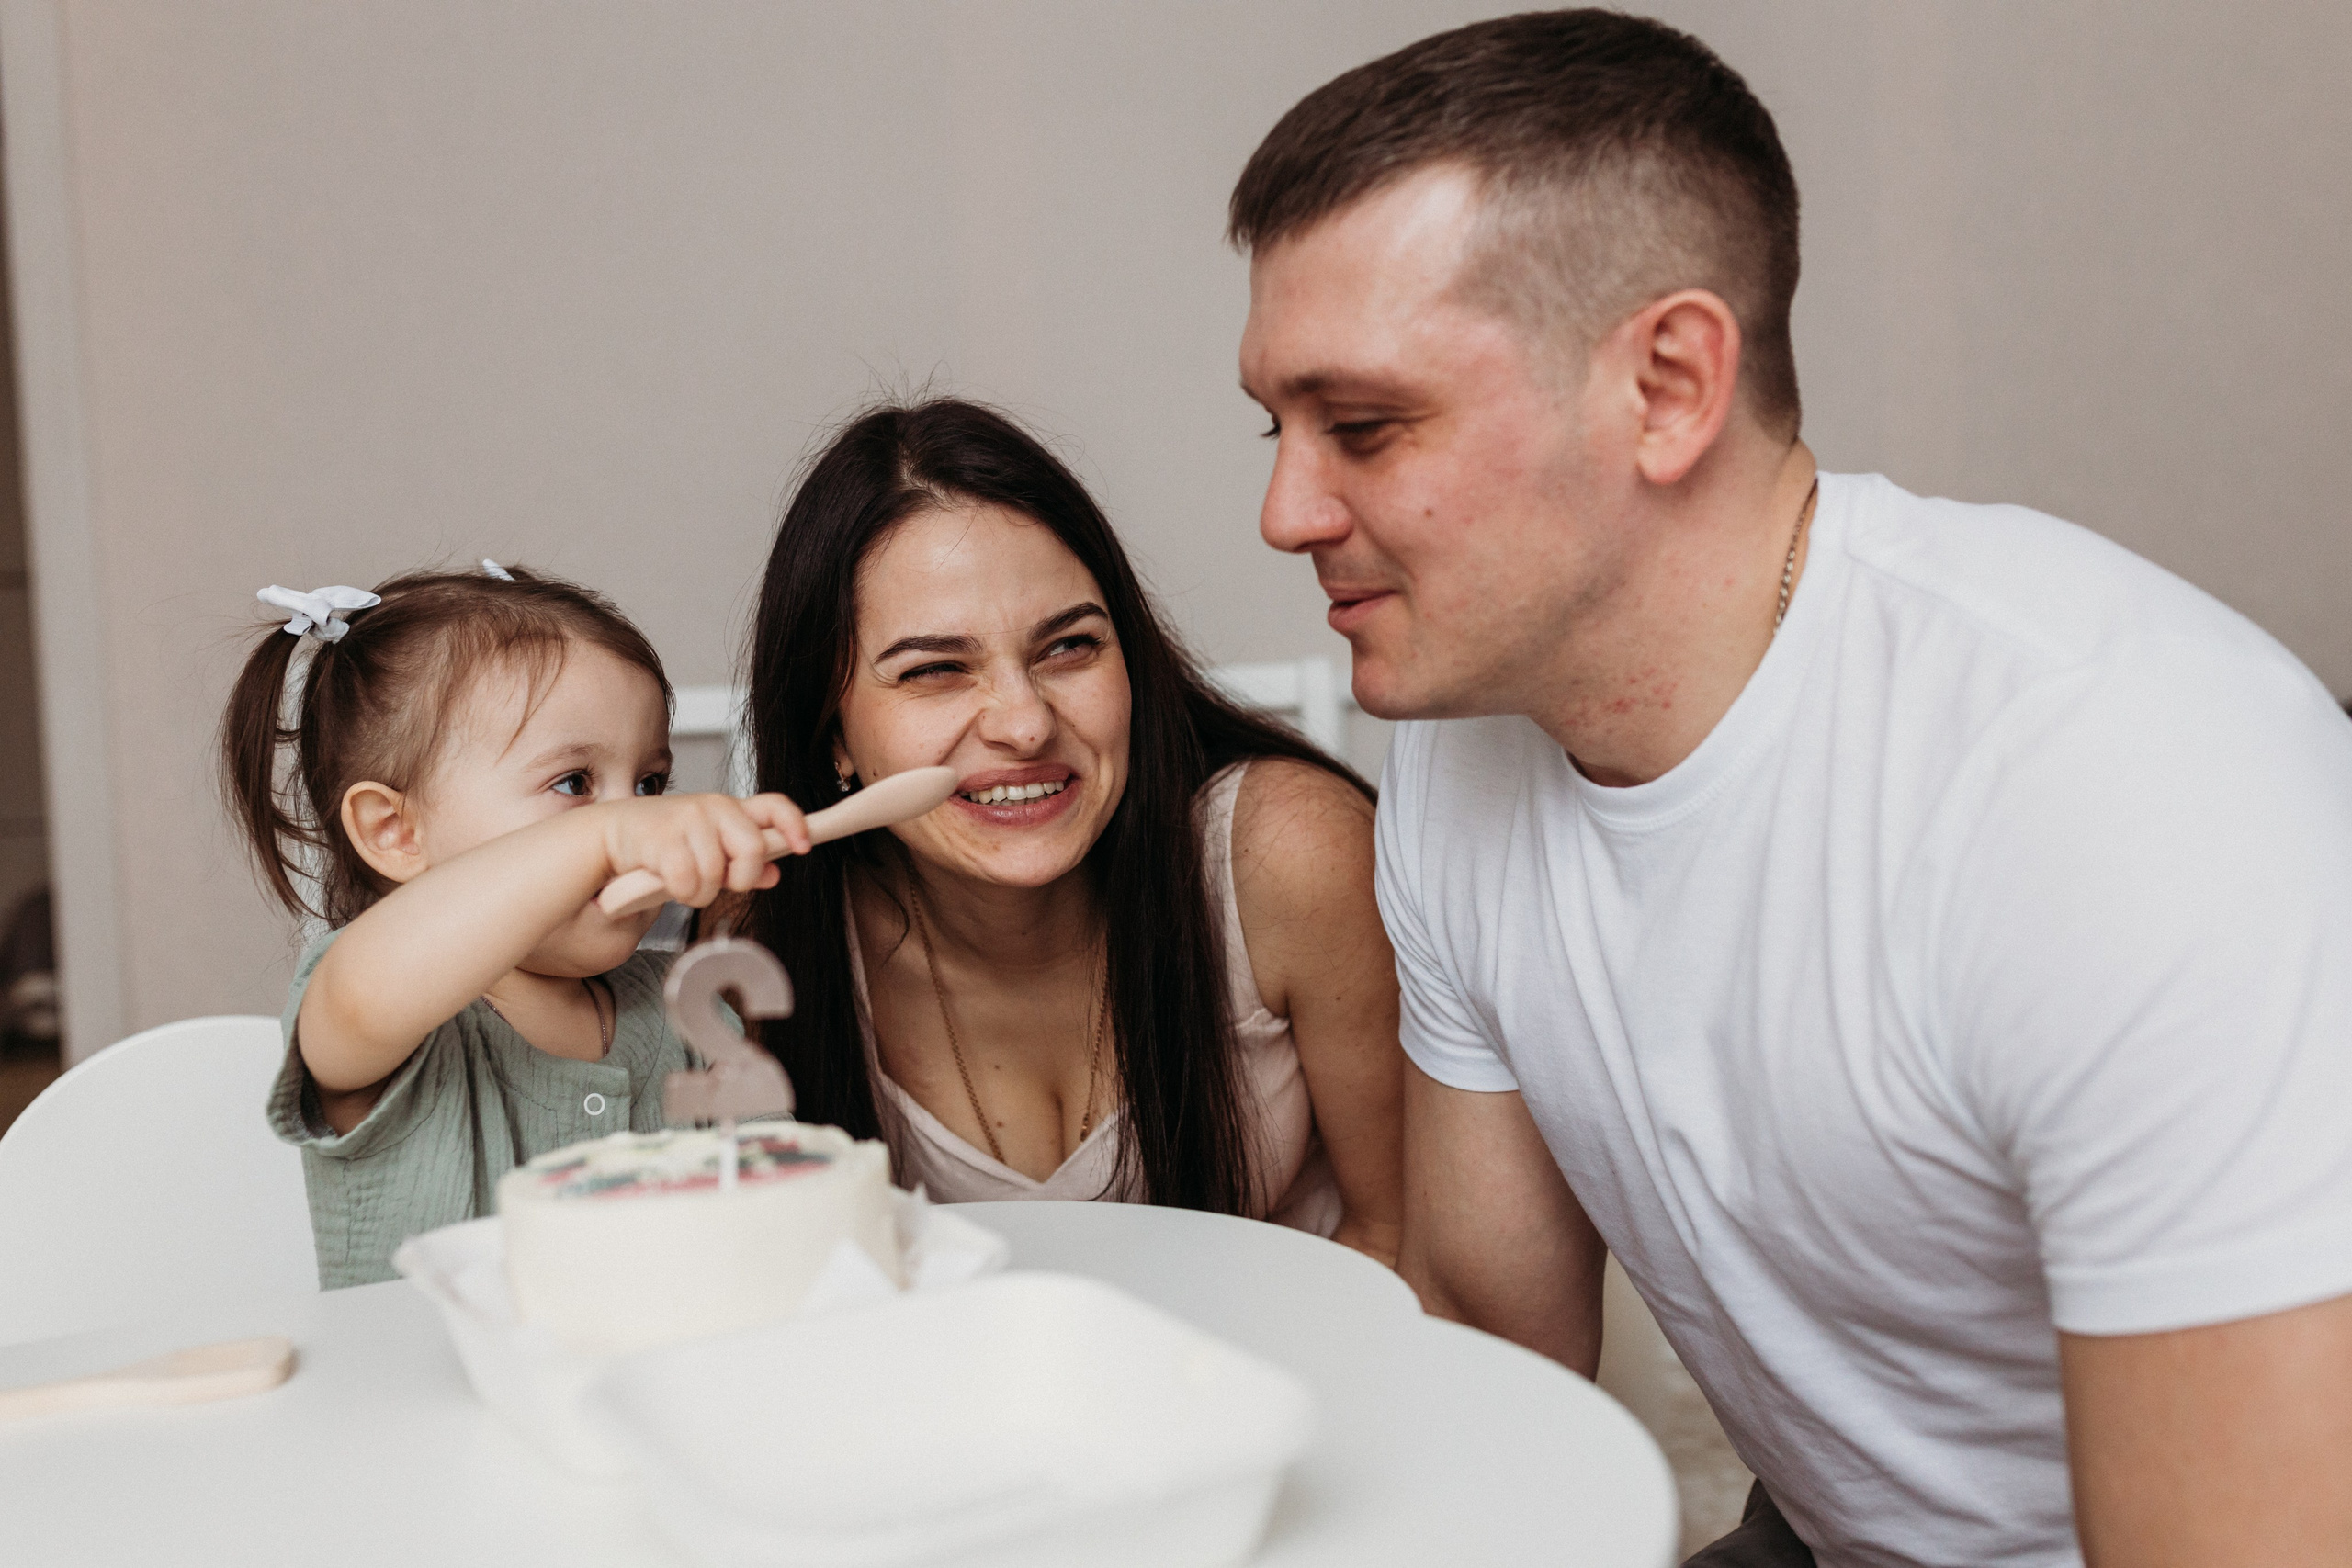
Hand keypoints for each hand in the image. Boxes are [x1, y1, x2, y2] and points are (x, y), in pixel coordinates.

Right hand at [592, 792, 811, 909]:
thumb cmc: (666, 842)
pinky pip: (689, 883)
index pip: (774, 805)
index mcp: (730, 809)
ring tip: (686, 881)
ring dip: (702, 891)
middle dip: (742, 877)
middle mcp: (713, 808)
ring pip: (717, 874)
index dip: (794, 824)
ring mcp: (688, 820)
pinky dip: (681, 893)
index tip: (804, 846)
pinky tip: (668, 883)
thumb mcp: (711, 849)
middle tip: (722, 882)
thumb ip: (743, 861)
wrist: (613, 834)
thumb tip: (775, 874)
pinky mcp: (662, 839)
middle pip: (754, 848)